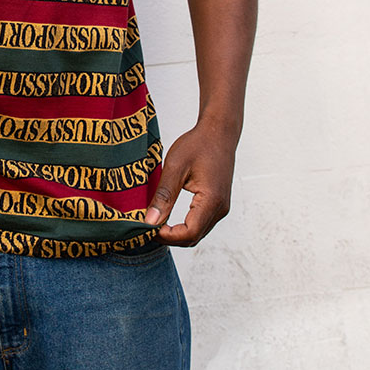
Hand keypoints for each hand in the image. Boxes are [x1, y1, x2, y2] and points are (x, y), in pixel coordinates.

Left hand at [144, 121, 236, 246]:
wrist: (219, 132)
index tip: (148, 227)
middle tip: (148, 226)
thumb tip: (150, 220)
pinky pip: (201, 223)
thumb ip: (164, 195)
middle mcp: (220, 208)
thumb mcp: (176, 166)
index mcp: (212, 200)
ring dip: (176, 233)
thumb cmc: (198, 144)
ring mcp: (221, 207)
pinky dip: (184, 225)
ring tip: (155, 222)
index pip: (189, 233)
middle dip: (169, 237)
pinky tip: (168, 216)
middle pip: (193, 237)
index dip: (167, 236)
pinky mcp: (218, 204)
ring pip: (197, 233)